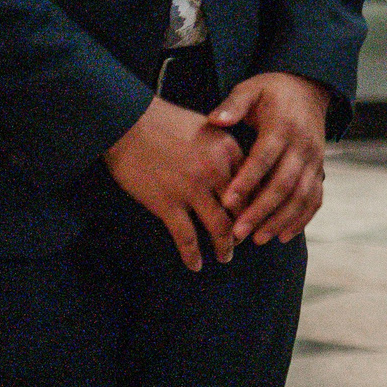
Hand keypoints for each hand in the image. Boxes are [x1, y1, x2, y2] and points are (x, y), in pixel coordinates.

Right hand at [104, 97, 243, 269]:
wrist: (127, 121)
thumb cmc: (164, 121)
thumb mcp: (207, 127)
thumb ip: (225, 149)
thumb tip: (238, 171)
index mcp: (229, 151)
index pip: (255, 186)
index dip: (259, 205)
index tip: (258, 216)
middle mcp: (216, 172)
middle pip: (242, 210)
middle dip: (246, 229)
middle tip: (245, 240)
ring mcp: (192, 189)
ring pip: (220, 227)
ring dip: (225, 247)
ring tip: (225, 256)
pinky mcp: (167, 203)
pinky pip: (186, 237)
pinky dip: (192, 254)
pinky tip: (195, 265)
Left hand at [209, 72, 332, 244]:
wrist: (308, 89)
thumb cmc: (272, 92)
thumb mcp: (251, 89)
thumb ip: (234, 104)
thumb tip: (217, 119)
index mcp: (283, 127)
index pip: (265, 157)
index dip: (247, 180)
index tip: (227, 201)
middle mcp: (303, 146)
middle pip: (284, 184)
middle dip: (261, 210)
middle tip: (238, 231)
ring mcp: (315, 160)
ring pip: (301, 196)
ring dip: (281, 220)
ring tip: (258, 238)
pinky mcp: (319, 169)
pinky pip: (315, 198)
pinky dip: (302, 219)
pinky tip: (284, 235)